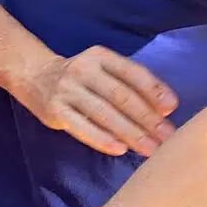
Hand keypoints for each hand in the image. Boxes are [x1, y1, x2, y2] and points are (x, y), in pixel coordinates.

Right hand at [16, 46, 177, 156]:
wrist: (35, 76)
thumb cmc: (82, 77)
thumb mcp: (103, 69)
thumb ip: (130, 84)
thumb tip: (164, 109)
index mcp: (100, 56)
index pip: (131, 72)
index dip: (153, 89)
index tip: (172, 108)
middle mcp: (83, 70)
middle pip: (120, 96)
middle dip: (147, 118)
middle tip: (168, 138)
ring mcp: (67, 90)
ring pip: (104, 113)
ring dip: (130, 133)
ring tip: (150, 149)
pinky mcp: (55, 110)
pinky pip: (81, 127)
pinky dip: (102, 139)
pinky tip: (120, 149)